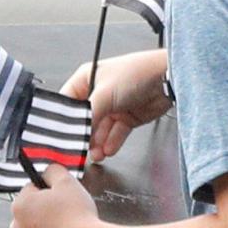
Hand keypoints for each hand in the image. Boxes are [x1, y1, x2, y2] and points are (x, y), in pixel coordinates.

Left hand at [8, 165, 101, 227]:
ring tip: (69, 223)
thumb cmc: (76, 217)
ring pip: (39, 227)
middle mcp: (18, 226)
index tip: (60, 194)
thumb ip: (54, 170)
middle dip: (47, 207)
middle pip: (33, 209)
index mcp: (20, 205)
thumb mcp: (67, 181)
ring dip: (50, 224)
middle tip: (66, 208)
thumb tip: (49, 171)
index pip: (31, 188)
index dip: (49, 189)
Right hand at [61, 48, 171, 163]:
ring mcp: (113, 106)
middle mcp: (98, 93)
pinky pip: (115, 133)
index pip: (68, 103)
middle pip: (83, 120)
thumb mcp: (104, 93)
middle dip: (83, 136)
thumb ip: (88, 115)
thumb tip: (75, 132)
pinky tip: (108, 150)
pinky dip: (112, 143)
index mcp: (86, 79)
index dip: (64, 121)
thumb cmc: (136, 73)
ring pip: (99, 130)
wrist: (167, 78)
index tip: (61, 138)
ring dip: (97, 143)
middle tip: (79, 150)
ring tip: (96, 154)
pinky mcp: (127, 117)